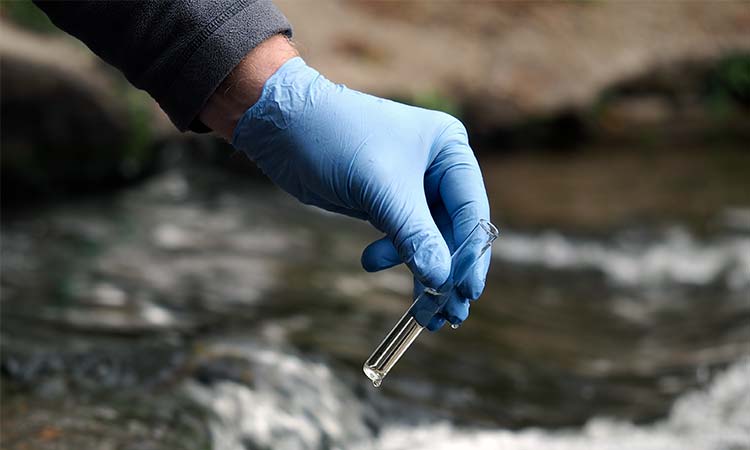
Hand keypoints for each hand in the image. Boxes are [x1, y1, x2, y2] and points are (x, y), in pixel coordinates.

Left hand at [231, 57, 490, 329]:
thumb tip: (442, 280)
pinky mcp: (387, 201)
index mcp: (449, 149)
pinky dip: (395, 257)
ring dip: (422, 272)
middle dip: (448, 272)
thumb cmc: (336, 141)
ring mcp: (412, 186)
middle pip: (455, 231)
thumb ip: (415, 236)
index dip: (470, 255)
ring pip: (429, 240)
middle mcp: (437, 167)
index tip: (466, 293)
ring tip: (418, 311)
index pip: (472, 211)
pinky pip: (403, 238)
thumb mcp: (381, 190)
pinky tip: (371, 262)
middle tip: (448, 315)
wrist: (282, 127)